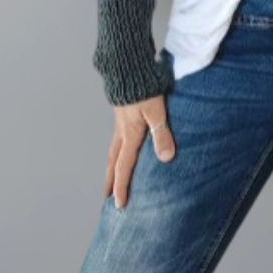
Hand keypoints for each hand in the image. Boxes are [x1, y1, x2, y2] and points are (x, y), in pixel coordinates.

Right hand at [104, 92, 175, 208]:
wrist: (128, 67)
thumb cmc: (144, 88)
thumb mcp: (157, 112)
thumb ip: (161, 135)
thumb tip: (165, 159)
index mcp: (130, 134)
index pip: (124, 167)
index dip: (122, 187)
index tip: (118, 206)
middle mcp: (122, 131)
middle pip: (113, 162)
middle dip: (110, 181)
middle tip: (107, 198)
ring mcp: (120, 122)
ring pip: (113, 150)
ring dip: (111, 166)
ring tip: (111, 178)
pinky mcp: (122, 113)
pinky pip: (117, 138)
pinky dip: (116, 150)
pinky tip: (123, 147)